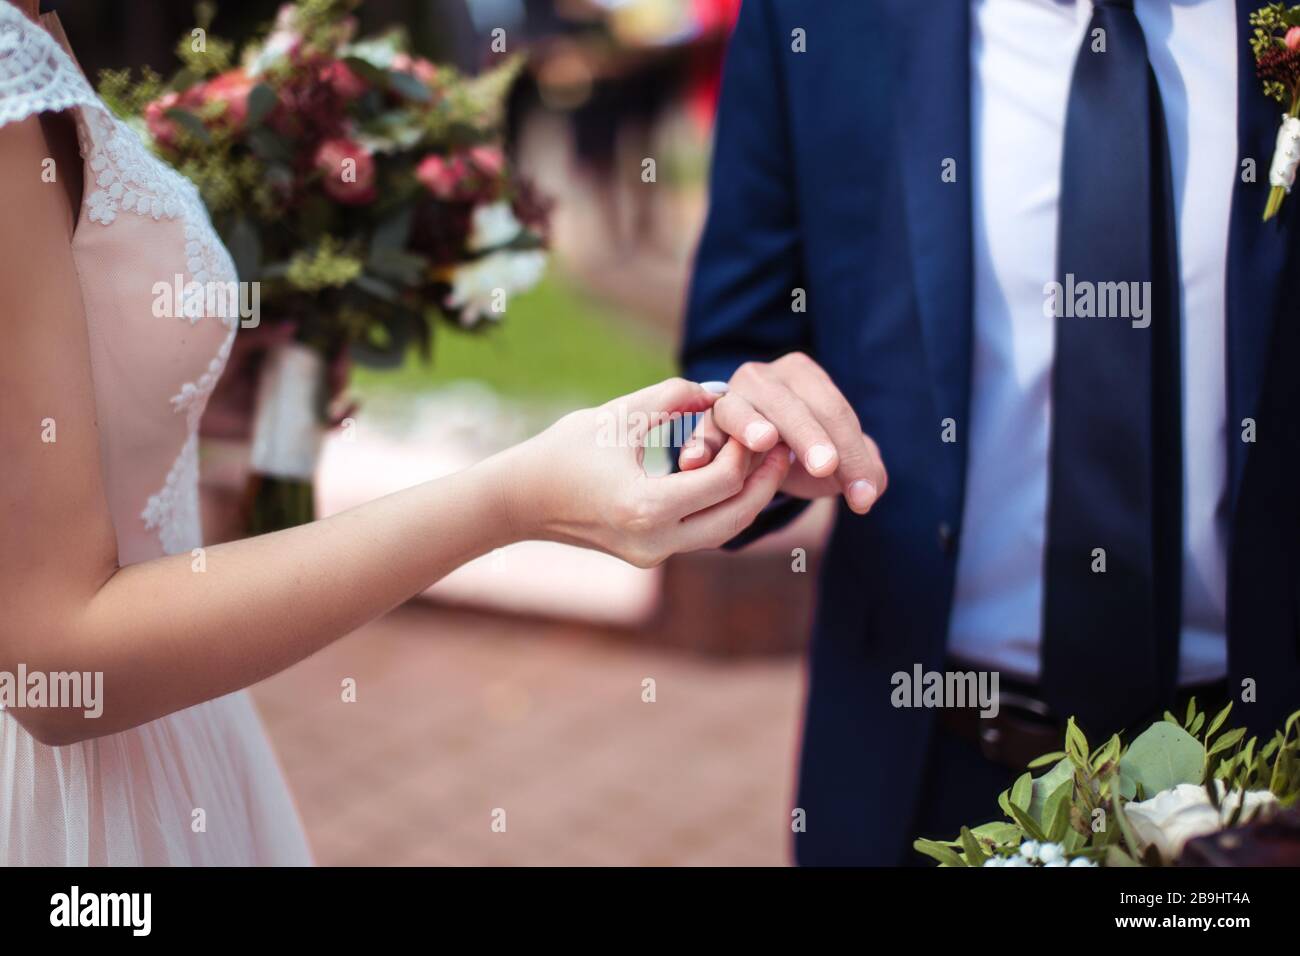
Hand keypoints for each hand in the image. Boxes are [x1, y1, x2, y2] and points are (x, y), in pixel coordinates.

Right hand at [499, 378, 792, 566]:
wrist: (520, 501)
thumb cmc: (563, 451)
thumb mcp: (617, 414)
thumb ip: (671, 397)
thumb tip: (719, 389)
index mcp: (643, 509)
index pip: (721, 482)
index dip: (748, 451)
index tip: (758, 421)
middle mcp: (654, 543)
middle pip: (735, 518)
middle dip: (764, 482)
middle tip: (785, 447)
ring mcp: (653, 555)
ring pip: (722, 530)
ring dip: (747, 496)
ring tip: (766, 459)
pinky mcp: (651, 555)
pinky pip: (701, 531)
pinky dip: (719, 504)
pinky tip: (732, 473)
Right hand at [678, 352, 886, 513]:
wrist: (754, 455)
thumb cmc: (801, 452)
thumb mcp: (837, 458)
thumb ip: (862, 467)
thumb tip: (871, 489)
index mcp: (803, 375)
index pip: (833, 411)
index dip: (852, 453)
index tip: (864, 495)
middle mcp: (764, 377)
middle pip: (789, 405)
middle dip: (810, 437)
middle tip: (827, 468)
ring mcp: (729, 398)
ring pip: (739, 409)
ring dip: (750, 425)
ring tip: (764, 442)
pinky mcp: (703, 423)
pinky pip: (700, 433)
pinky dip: (699, 446)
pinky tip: (696, 463)